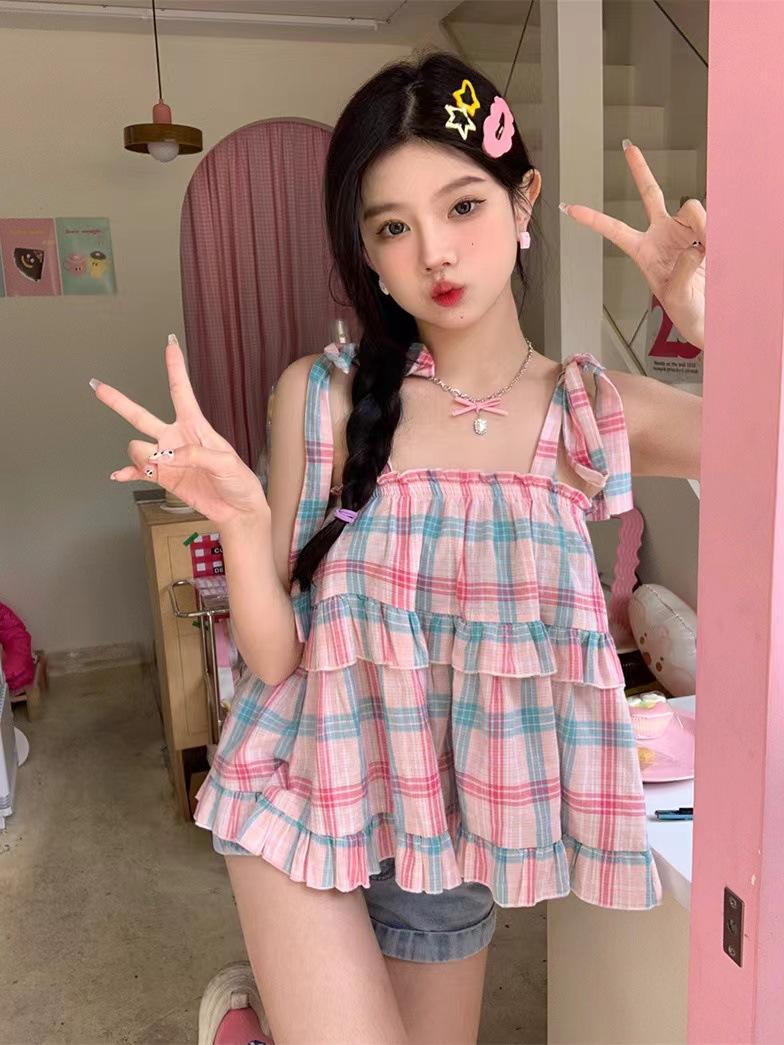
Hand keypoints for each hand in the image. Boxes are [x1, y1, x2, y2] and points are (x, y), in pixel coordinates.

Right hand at [91, 335, 267, 525]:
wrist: (236, 508)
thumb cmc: (238, 481)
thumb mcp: (225, 462)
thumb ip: (195, 455)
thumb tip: (167, 456)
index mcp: (195, 426)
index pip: (181, 392)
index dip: (175, 368)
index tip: (170, 345)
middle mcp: (175, 438)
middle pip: (140, 415)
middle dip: (118, 402)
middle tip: (98, 388)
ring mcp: (166, 458)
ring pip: (136, 448)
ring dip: (142, 458)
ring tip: (161, 467)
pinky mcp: (162, 478)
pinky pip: (136, 472)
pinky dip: (126, 473)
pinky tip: (118, 476)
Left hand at [561, 140, 705, 350]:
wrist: (710, 314)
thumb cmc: (686, 310)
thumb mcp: (676, 295)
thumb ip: (683, 270)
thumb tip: (695, 246)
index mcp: (642, 251)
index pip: (615, 230)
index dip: (593, 219)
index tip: (568, 207)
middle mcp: (662, 234)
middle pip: (650, 194)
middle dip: (640, 169)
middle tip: (628, 147)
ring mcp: (684, 230)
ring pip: (692, 209)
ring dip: (702, 228)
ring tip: (707, 254)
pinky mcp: (706, 231)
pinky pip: (710, 221)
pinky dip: (714, 234)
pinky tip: (715, 250)